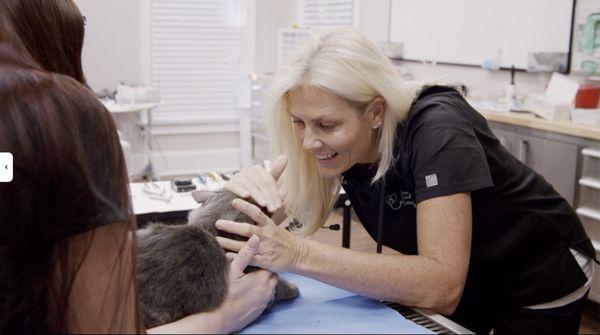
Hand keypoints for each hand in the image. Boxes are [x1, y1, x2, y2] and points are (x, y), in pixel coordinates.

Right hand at [146, 235, 276, 333]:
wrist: (221, 319)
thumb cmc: (225, 293)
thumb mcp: (233, 270)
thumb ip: (246, 254)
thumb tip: (255, 237)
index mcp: (263, 278)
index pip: (270, 265)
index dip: (262, 261)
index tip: (255, 260)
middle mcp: (268, 290)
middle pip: (272, 276)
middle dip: (264, 271)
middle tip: (252, 269)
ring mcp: (265, 301)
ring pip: (270, 287)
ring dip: (263, 283)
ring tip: (251, 280)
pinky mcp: (261, 310)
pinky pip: (266, 298)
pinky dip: (261, 293)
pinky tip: (249, 292)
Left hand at [216, 198, 304, 272]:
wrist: (298, 254)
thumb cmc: (283, 239)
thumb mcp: (275, 225)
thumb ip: (261, 219)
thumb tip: (249, 206)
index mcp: (269, 225)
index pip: (257, 213)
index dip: (246, 206)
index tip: (233, 201)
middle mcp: (266, 236)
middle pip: (247, 229)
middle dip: (231, 226)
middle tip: (217, 223)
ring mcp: (265, 249)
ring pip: (245, 245)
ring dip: (229, 243)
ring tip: (216, 240)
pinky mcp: (265, 261)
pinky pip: (249, 259)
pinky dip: (237, 257)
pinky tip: (226, 256)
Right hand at [224, 155, 287, 213]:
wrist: (234, 207)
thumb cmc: (253, 197)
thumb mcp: (265, 186)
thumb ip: (275, 172)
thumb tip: (285, 156)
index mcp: (257, 170)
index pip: (269, 181)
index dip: (275, 194)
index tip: (279, 207)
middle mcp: (247, 171)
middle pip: (261, 183)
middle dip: (268, 197)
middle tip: (273, 209)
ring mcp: (237, 177)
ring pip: (250, 185)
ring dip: (257, 195)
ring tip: (263, 205)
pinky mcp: (228, 184)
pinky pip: (235, 186)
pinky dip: (241, 191)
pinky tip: (246, 196)